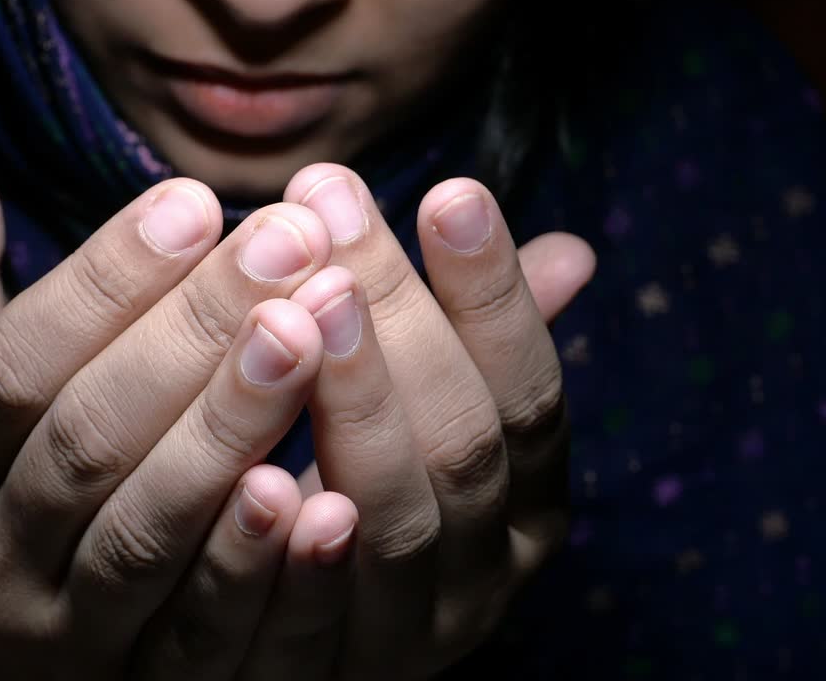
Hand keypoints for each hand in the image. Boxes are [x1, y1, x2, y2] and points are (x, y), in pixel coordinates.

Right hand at [0, 135, 359, 678]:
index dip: (103, 282)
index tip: (196, 199)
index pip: (14, 363)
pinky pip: (200, 636)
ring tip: (309, 334)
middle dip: (190, 336)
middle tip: (289, 243)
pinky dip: (254, 570)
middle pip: (87, 436)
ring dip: (226, 432)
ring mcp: (65, 631)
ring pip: (144, 529)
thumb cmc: (6, 500)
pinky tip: (325, 498)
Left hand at [235, 165, 593, 679]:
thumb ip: (482, 347)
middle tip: (332, 207)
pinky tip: (253, 473)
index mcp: (528, 505)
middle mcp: (488, 574)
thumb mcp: (437, 422)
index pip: (529, 393)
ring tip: (298, 307)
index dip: (495, 297)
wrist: (294, 653)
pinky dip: (285, 555)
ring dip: (354, 411)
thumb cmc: (372, 492)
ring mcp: (410, 638)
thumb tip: (571, 252)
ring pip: (396, 522)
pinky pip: (308, 626)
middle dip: (400, 320)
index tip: (450, 191)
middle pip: (462, 443)